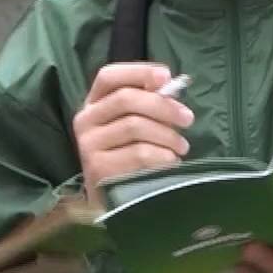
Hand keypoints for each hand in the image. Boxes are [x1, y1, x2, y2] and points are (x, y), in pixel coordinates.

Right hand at [74, 63, 194, 204]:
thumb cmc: (128, 156)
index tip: (166, 76)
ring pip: (135, 126)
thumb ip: (147, 103)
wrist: (111, 200)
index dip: (138, 71)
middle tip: (188, 118)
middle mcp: (85, 121)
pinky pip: (138, 154)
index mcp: (93, 103)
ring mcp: (88, 146)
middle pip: (126, 99)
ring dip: (167, 135)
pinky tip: (171, 162)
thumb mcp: (134, 126)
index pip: (108, 76)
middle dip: (163, 106)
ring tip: (182, 147)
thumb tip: (170, 85)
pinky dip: (162, 156)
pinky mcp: (98, 169)